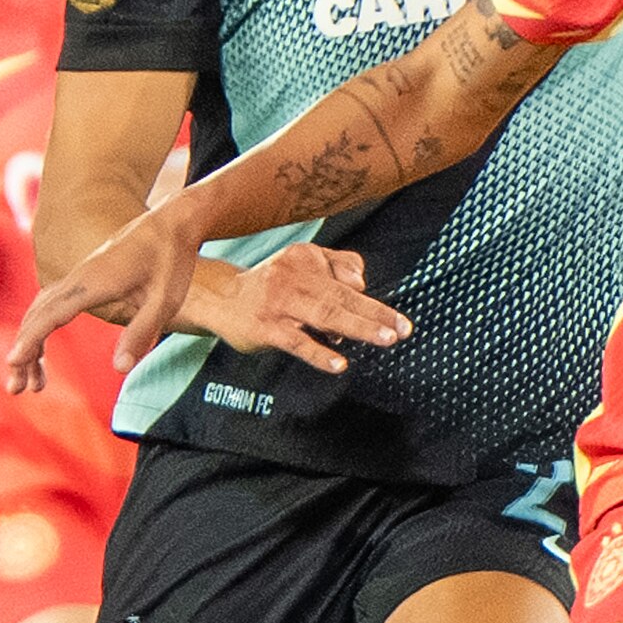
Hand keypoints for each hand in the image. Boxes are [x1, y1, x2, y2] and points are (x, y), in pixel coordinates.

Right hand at [7, 201, 204, 390]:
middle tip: (16, 389)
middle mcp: (79, 277)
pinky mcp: (84, 276)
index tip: (12, 362)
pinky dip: (41, 327)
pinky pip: (51, 303)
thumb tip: (119, 370)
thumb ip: (141, 334)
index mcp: (95, 283)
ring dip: (30, 343)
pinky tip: (40, 349)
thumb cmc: (172, 261)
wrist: (171, 223)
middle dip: (24, 352)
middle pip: (38, 315)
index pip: (52, 315)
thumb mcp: (164, 301)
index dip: (31, 340)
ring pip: (41, 310)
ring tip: (32, 382)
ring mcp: (79, 275)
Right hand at [203, 245, 410, 374]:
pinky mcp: (265, 328)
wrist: (220, 298)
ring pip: (324, 315)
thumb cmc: (271, 286)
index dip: (372, 301)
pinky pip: (296, 342)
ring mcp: (278, 304)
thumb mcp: (301, 264)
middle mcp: (292, 277)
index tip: (398, 321)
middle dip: (375, 314)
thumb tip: (362, 283)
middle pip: (341, 297)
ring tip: (384, 339)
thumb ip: (336, 265)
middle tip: (402, 330)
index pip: (345, 279)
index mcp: (304, 259)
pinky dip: (318, 352)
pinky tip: (339, 363)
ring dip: (357, 328)